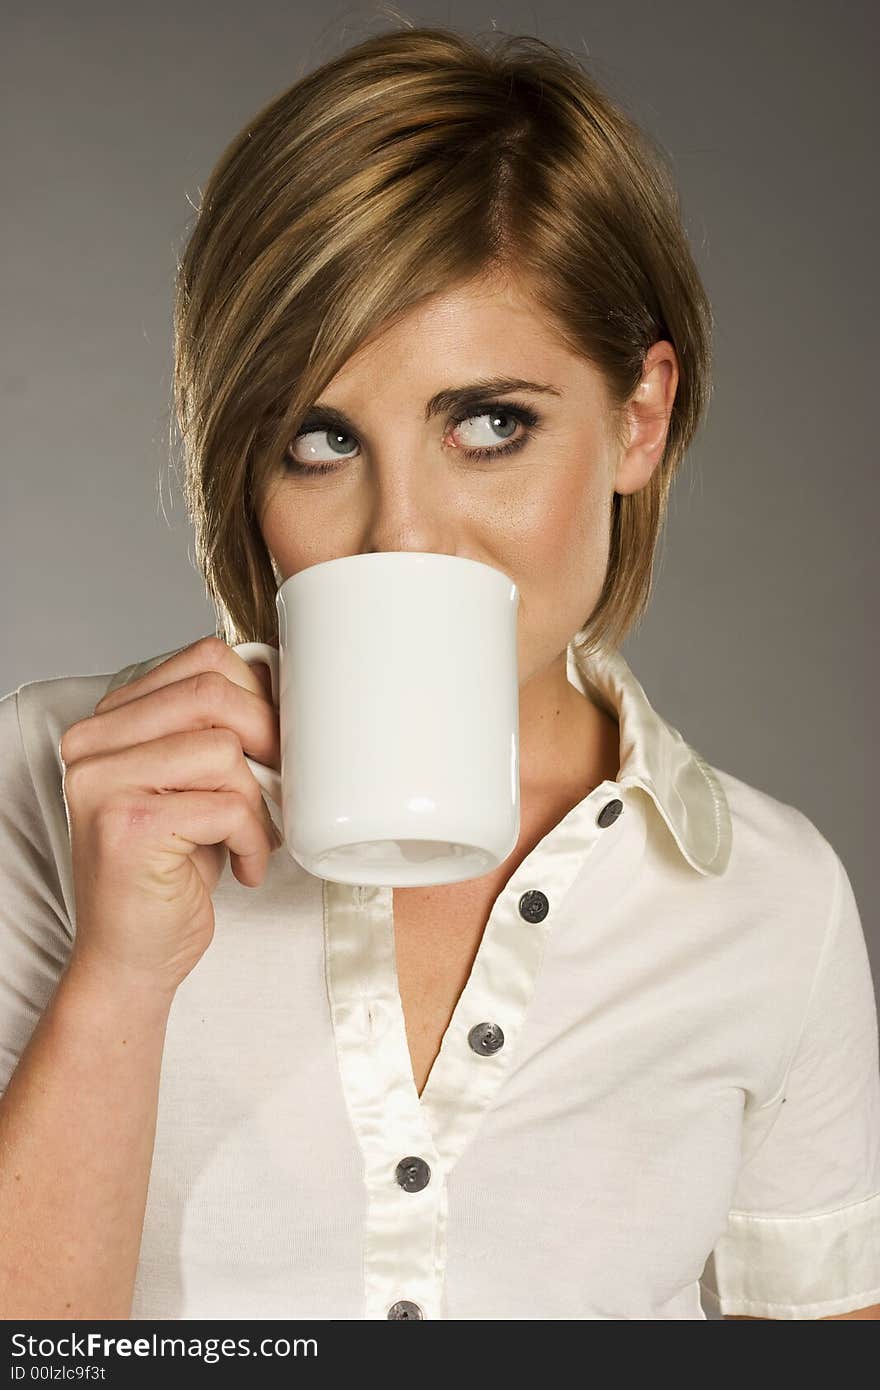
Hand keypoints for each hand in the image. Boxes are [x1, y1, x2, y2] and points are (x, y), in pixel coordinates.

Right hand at [58, 635, 281, 1000]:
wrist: (131, 957)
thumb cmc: (170, 871)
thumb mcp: (192, 785)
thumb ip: (213, 730)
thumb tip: (282, 684)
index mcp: (108, 722)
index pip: (202, 660)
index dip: (259, 695)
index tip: (276, 740)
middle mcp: (92, 745)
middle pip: (213, 693)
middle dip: (267, 738)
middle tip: (280, 785)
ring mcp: (104, 784)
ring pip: (223, 750)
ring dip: (258, 801)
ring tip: (251, 838)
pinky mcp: (129, 826)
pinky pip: (227, 805)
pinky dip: (253, 840)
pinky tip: (242, 866)